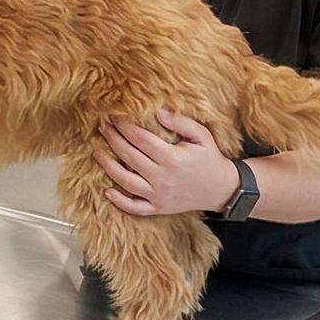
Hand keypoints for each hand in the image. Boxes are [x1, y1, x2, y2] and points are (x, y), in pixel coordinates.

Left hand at [96, 110, 238, 217]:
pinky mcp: (158, 208)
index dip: (125, 126)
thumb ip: (181, 122)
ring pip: (126, 181)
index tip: (115, 116)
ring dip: (109, 167)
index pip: (140, 139)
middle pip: (129, 156)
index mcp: (173, 158)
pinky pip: (135, 208)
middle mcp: (163, 178)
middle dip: (113, 140)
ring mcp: (159, 196)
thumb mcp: (202, 136)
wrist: (222, 189)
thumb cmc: (210, 158)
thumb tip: (159, 111)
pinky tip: (107, 191)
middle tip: (102, 127)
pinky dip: (119, 202)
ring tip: (97, 153)